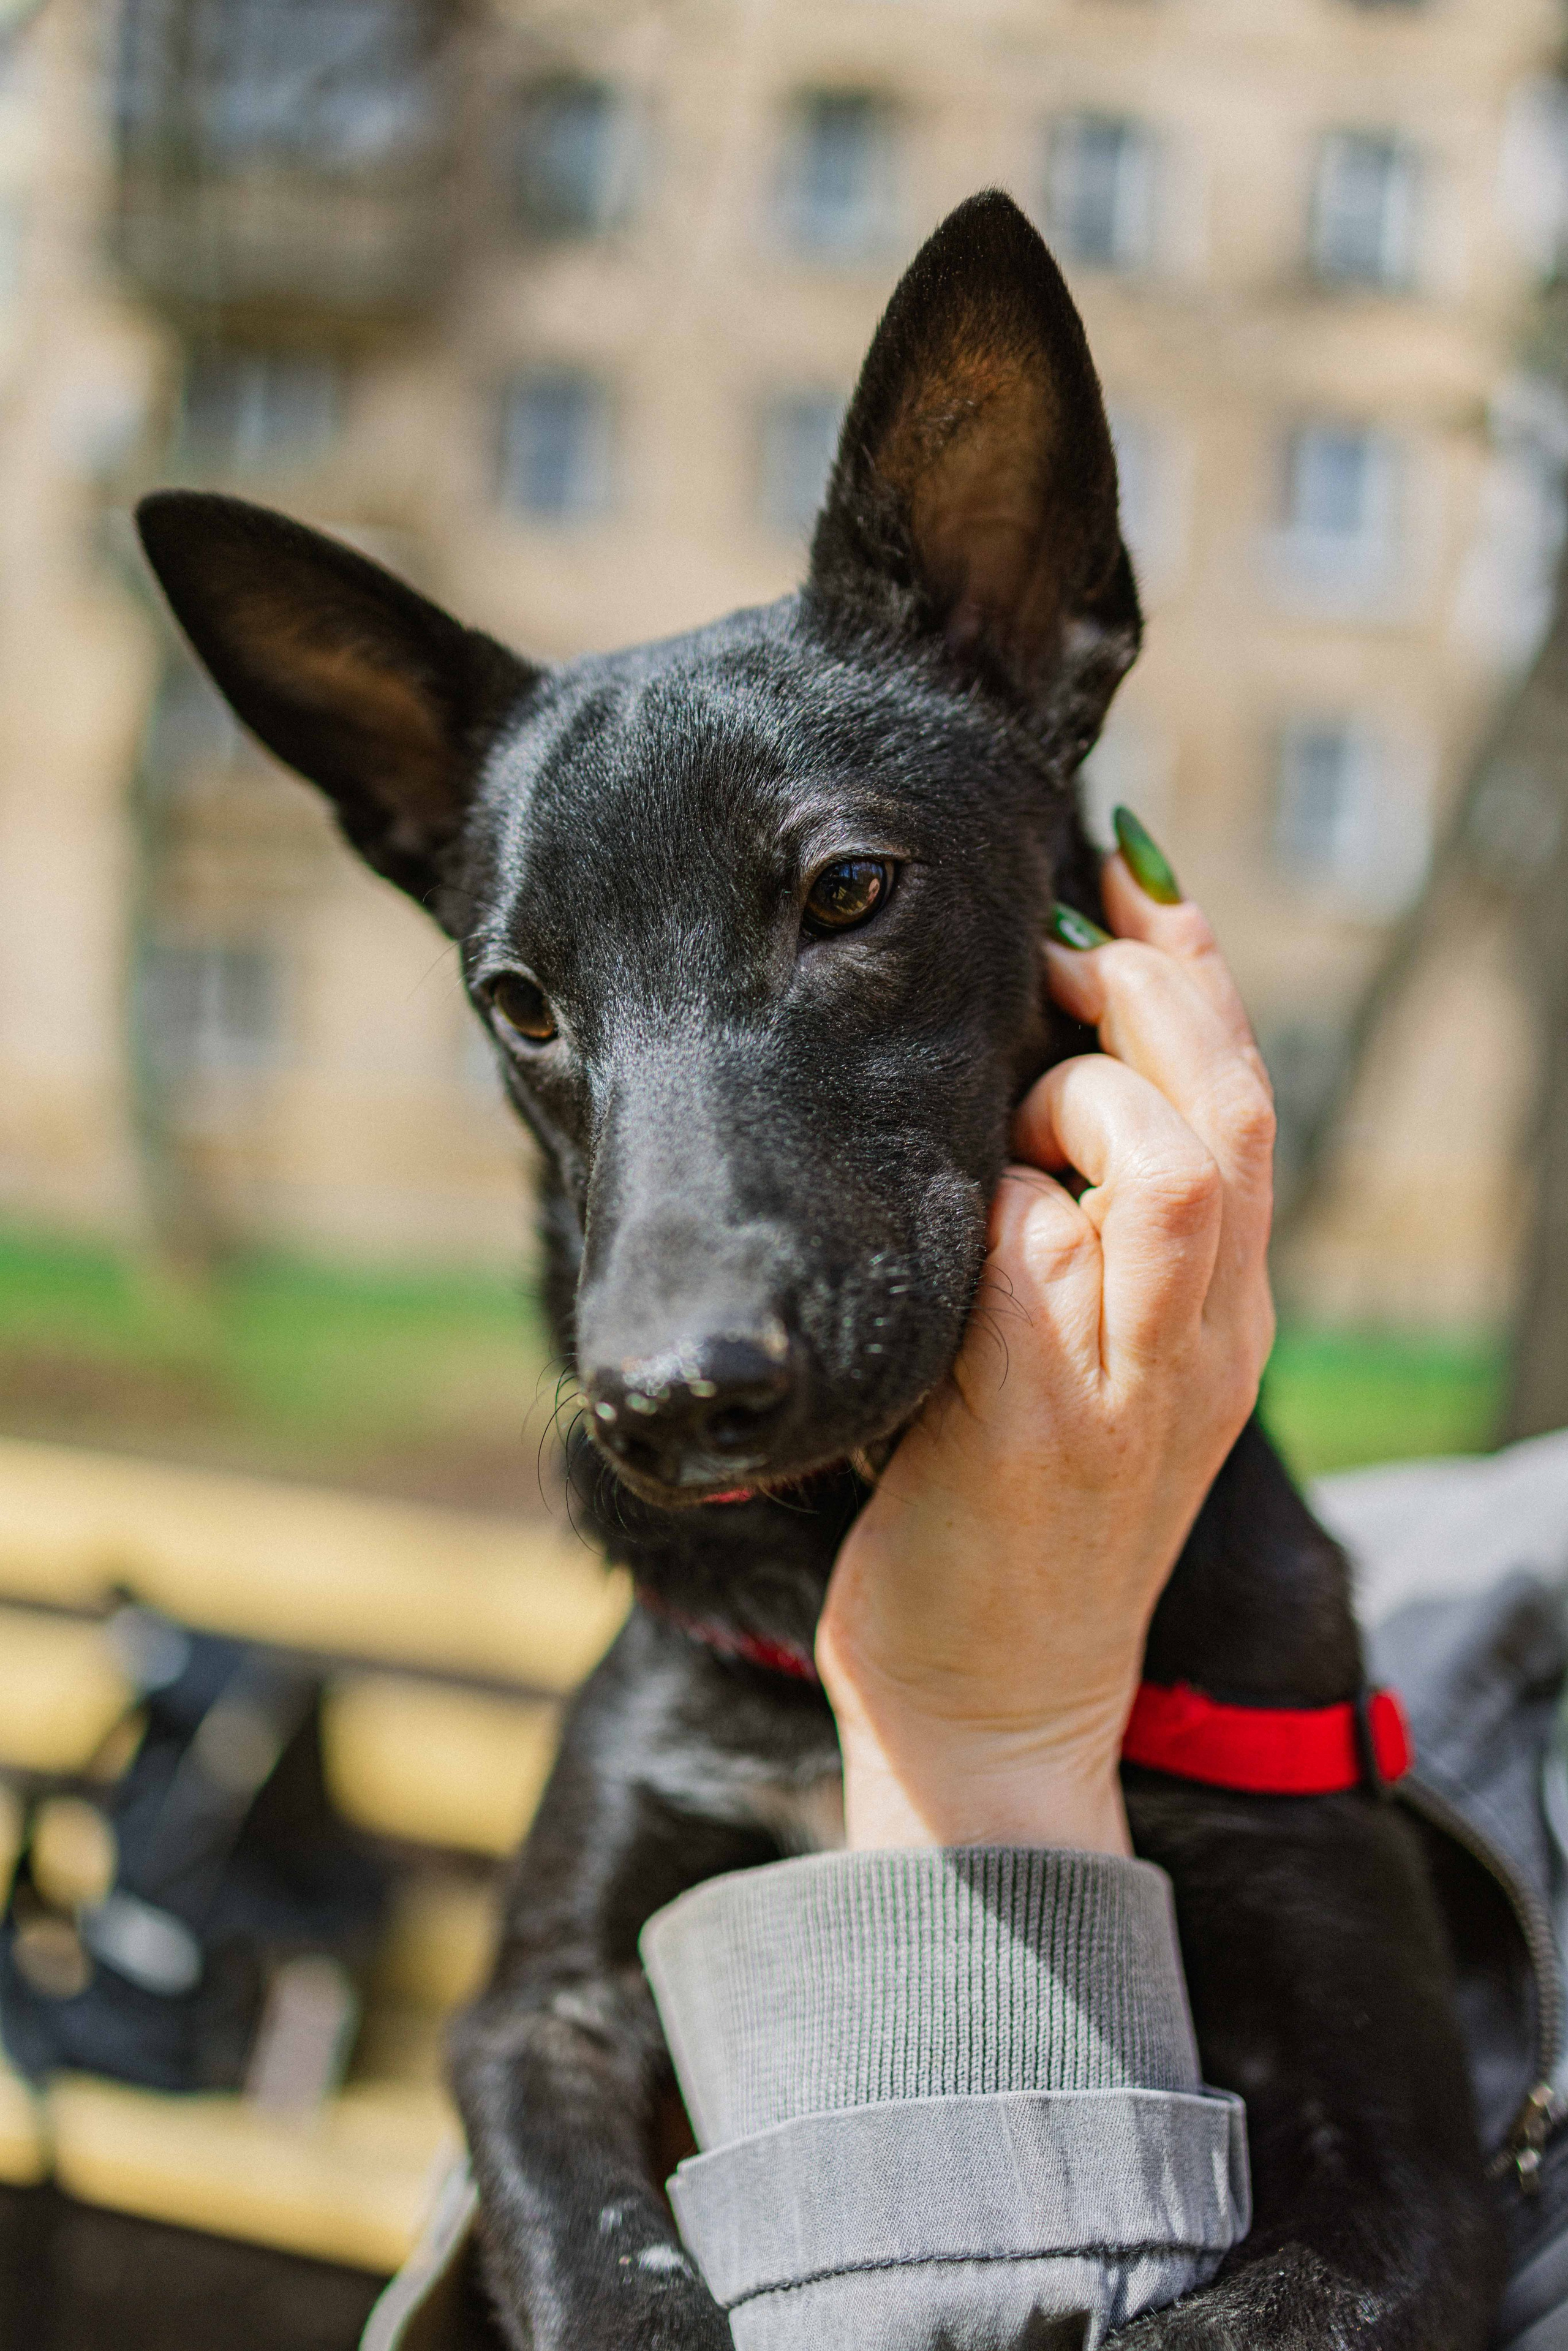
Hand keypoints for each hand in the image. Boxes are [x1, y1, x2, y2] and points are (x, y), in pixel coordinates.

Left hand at [816, 847, 1276, 1855]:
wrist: (992, 1711)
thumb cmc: (1004, 1525)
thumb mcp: (1077, 1374)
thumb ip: (1080, 1249)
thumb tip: (1025, 1100)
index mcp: (1220, 1321)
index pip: (1244, 1112)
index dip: (1198, 984)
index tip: (1132, 884)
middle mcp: (1206, 1343)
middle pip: (1231, 1115)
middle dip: (1155, 996)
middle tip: (1071, 932)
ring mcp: (1138, 1385)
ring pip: (1174, 1169)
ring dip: (1085, 1095)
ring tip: (1016, 1099)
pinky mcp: (1047, 1425)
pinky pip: (1042, 1255)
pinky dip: (1003, 1198)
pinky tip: (957, 1214)